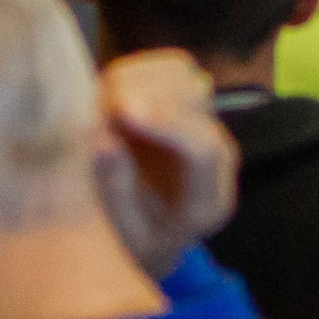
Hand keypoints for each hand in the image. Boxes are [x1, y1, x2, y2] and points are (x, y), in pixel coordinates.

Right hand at [92, 51, 236, 279]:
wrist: (154, 240)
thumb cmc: (133, 247)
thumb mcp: (123, 238)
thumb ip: (116, 192)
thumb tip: (102, 138)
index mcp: (208, 203)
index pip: (203, 149)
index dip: (165, 123)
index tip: (122, 110)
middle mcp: (220, 156)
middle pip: (195, 102)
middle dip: (145, 98)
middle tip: (98, 111)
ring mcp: (209, 125)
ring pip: (185, 76)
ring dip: (141, 82)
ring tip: (103, 109)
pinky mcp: (192, 105)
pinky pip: (171, 70)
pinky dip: (140, 73)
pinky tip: (114, 97)